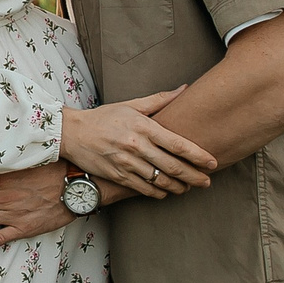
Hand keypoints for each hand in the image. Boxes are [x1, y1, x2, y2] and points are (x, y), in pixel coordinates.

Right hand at [59, 89, 217, 199]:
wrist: (71, 133)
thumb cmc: (103, 117)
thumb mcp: (131, 105)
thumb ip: (159, 100)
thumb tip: (184, 89)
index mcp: (143, 127)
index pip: (178, 144)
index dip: (198, 155)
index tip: (213, 162)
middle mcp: (136, 146)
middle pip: (173, 166)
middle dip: (194, 176)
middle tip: (207, 182)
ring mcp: (126, 163)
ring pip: (160, 181)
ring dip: (179, 187)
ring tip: (189, 188)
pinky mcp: (118, 176)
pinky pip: (144, 189)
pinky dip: (159, 193)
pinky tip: (167, 191)